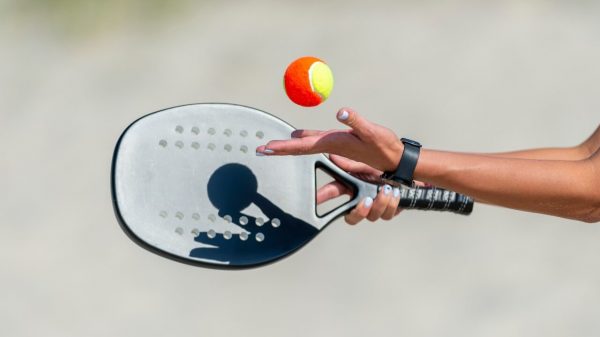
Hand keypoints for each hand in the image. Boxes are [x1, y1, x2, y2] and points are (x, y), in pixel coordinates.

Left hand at [256, 107, 403, 171]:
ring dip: (287, 145)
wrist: (394, 160)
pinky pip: (316, 140)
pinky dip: (302, 139)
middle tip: (259, 150)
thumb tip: (340, 112)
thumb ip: (357, 122)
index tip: (266, 149)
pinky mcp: (339, 143)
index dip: (284, 147)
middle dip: (279, 149)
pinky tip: (294, 137)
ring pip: (306, 145)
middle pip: (299, 147)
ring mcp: (334, 145)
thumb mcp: (372, 132)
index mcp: (333, 143)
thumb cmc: (384, 146)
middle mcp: (330, 146)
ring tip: (270, 147)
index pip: (303, 145)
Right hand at [316, 154, 402, 224]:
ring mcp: (374, 208)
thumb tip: (333, 156)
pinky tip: (395, 193)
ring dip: (380, 204)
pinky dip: (392, 204)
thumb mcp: (365, 164)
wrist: (406, 173)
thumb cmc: (383, 169)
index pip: (332, 193)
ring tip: (386, 190)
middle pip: (351, 217)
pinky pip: (387, 215)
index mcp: (351, 187)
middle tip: (366, 201)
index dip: (321, 198)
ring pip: (371, 217)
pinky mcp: (388, 211)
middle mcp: (361, 200)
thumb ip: (349, 164)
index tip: (314, 199)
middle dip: (358, 212)